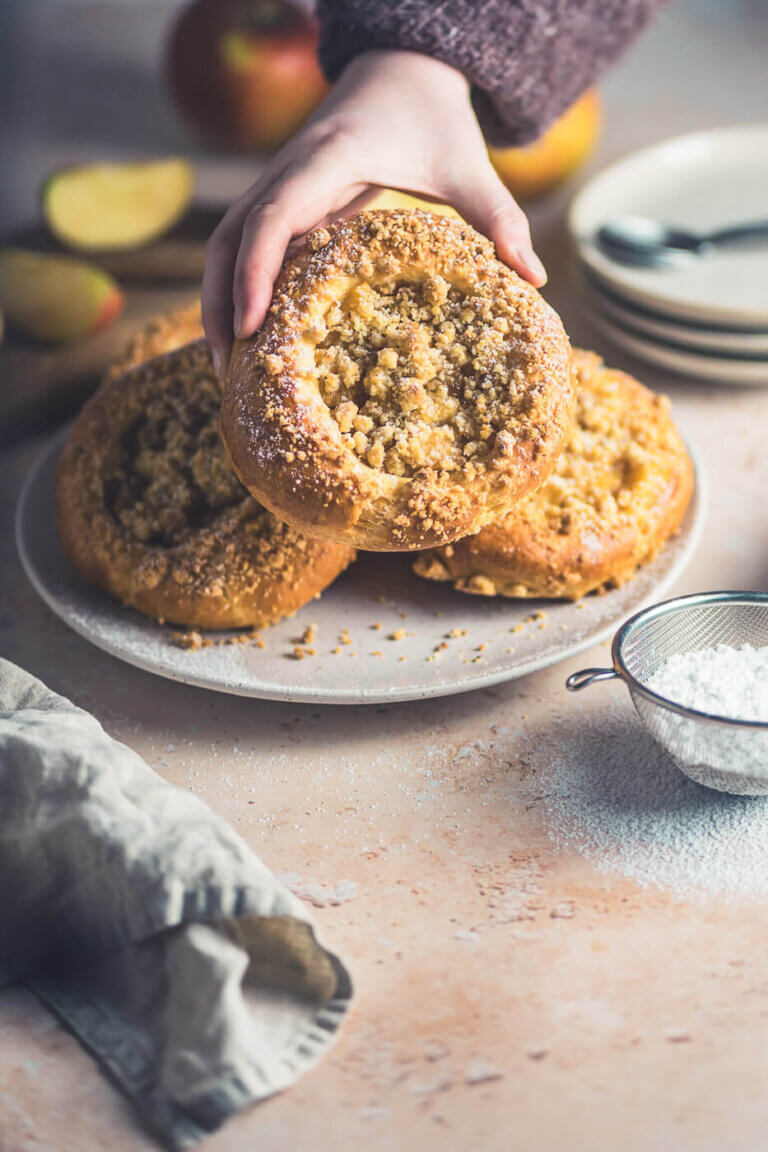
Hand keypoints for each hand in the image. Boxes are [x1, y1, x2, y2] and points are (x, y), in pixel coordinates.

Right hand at [202, 49, 546, 374]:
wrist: (402, 67)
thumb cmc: (434, 119)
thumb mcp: (470, 167)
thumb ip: (500, 219)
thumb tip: (536, 278)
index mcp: (329, 161)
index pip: (273, 218)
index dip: (254, 274)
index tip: (251, 328)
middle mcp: (290, 172)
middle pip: (230, 239)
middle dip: (222, 303)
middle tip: (228, 371)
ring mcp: (281, 184)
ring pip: (228, 242)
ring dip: (220, 299)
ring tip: (228, 367)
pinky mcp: (286, 199)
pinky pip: (246, 244)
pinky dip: (239, 286)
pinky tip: (252, 334)